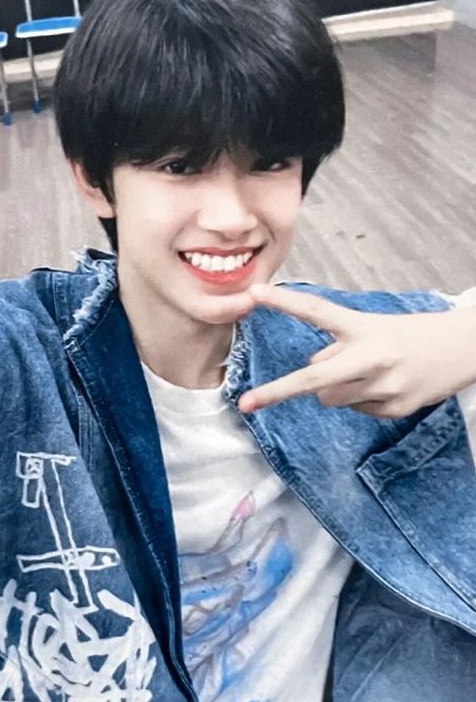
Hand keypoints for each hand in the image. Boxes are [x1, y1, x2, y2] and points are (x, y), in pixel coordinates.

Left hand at [238, 284, 475, 417]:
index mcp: (363, 327)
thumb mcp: (373, 329)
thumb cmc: (410, 335)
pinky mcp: (392, 408)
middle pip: (313, 378)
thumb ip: (339, 348)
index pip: (317, 311)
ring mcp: (382, 386)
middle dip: (277, 392)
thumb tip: (313, 376)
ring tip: (367, 372)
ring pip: (329, 398)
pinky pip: (355, 409)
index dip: (284, 301)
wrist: (465, 349)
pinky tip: (385, 385)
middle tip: (246, 404)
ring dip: (333, 388)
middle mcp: (370, 357)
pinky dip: (361, 399)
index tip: (253, 292)